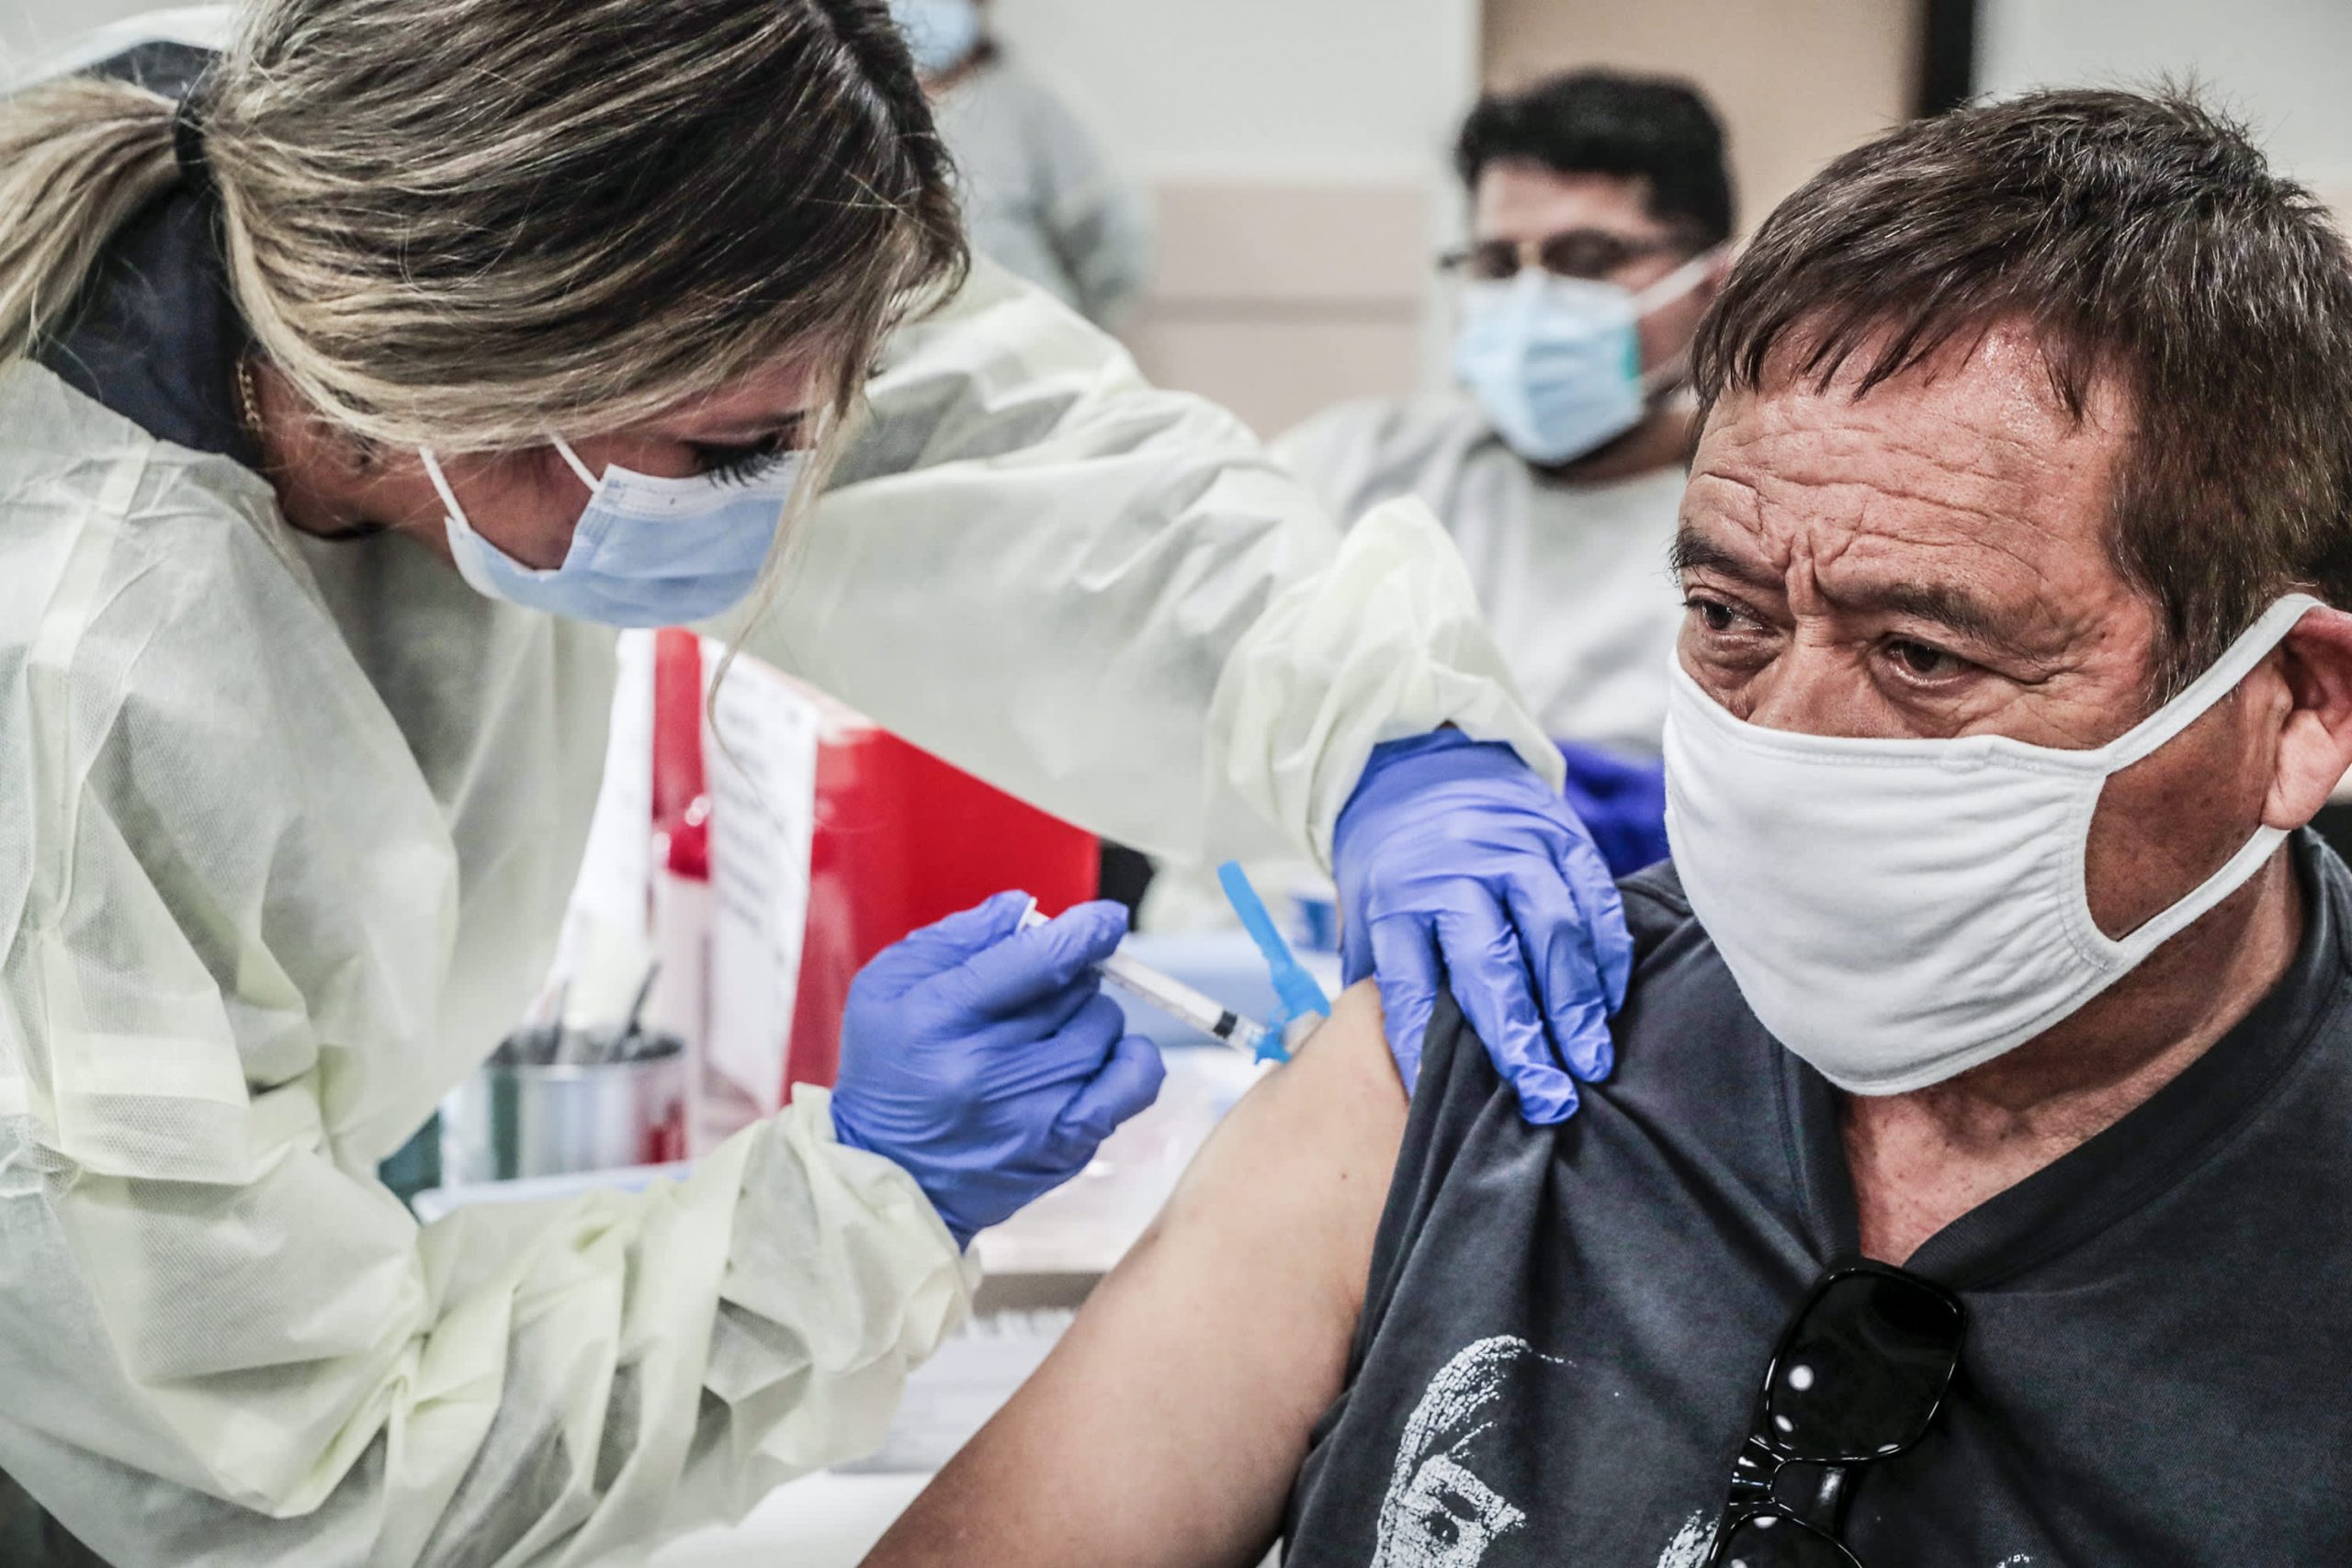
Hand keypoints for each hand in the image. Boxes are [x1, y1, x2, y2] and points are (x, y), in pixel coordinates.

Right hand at [831, 892, 1165, 1245]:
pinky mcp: (1063, 1148)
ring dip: (1086, 1018)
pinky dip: (1132, 1059)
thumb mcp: (888, 987)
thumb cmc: (887, 1070)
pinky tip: (1103, 1054)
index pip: (1037, 961)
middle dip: (1068, 977)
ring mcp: (1033, 1114)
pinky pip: (1134, 1084)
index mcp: (942, 1018)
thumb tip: (1023, 910)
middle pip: (1075, 991)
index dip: (1084, 930)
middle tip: (1038, 993)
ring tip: (1049, 1033)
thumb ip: (956, 938)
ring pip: (1104, 1029)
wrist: (888, 1174)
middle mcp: (991, 1069)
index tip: (1106, 919)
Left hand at [1333, 732, 1633, 1123]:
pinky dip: (1606, 955)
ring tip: (1590, 1062)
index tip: (1440, 1102)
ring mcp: (1515, 853)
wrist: (1418, 762)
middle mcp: (1458, 877)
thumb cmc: (1394, 863)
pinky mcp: (1562, 837)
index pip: (1411, 986)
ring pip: (1553, 934)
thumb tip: (1404, 1069)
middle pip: (1491, 966)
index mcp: (1398, 902)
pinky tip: (1610, 1001)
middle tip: (1547, 1101)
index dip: (1425, 1046)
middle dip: (1521, 1040)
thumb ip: (1387, 981)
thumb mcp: (1367, 915)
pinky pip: (1593, 901)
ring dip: (1576, 1004)